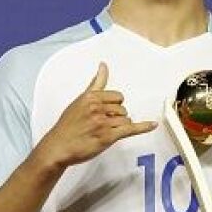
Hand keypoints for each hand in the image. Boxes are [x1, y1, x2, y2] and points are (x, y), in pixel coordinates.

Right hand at [35, 62, 155, 168]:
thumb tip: (103, 65)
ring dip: (118, 127)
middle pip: (122, 109)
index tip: (106, 112)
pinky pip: (130, 129)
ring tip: (102, 132)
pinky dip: (143, 127)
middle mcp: (97, 108)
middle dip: (116, 117)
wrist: (58, 146)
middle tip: (100, 125)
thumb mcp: (80, 100)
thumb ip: (95, 83)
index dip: (114, 105)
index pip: (117, 96)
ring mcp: (103, 122)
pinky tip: (152, 125)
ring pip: (125, 120)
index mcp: (91, 97)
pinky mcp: (108, 137)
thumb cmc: (68, 126)